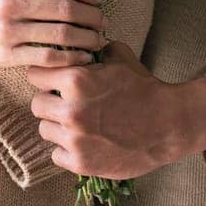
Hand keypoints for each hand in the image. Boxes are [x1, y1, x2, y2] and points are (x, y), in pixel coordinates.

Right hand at [0, 0, 108, 68]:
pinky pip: (48, 57)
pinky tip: (82, 58)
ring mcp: (9, 30)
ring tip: (98, 40)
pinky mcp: (7, 55)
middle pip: (65, 8)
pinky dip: (71, 58)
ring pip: (60, 34)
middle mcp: (12, 2)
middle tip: (103, 21)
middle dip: (91, 16)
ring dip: (86, 38)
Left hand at [26, 41, 205, 179]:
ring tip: (76, 122)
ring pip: (44, 130)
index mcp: (77, 80)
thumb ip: (93, 49)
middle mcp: (71, 110)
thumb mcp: (120, 58)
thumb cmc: (144, 88)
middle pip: (37, 104)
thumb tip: (76, 42)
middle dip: (50, 100)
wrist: (170, 124)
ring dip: (57, 125)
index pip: (35, 74)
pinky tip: (83, 141)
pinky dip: (66, 149)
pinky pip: (56, 154)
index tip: (53, 79)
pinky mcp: (81, 163)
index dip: (45, 75)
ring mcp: (75, 139)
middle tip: (66, 102)